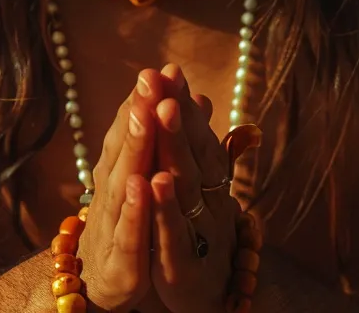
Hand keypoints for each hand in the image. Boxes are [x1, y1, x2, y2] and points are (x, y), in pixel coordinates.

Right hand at [72, 69, 166, 311]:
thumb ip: (163, 141)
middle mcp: (112, 191)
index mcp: (121, 172)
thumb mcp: (147, 182)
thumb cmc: (127, 225)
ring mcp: (113, 226)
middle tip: (149, 77)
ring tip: (143, 114)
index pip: (131, 132)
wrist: (101, 288)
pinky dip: (136, 208)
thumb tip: (193, 95)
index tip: (162, 69)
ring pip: (123, 183)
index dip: (145, 100)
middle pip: (125, 148)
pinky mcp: (121, 261)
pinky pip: (130, 233)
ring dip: (133, 147)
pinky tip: (144, 184)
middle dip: (137, 111)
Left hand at [146, 64, 239, 312]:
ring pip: (184, 184)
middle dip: (177, 111)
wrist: (199, 299)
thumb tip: (200, 97)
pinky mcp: (180, 263)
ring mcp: (195, 232)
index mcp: (207, 184)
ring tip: (162, 111)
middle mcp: (206, 202)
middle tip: (168, 75)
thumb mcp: (195, 192)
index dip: (183, 103)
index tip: (170, 68)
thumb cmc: (194, 237)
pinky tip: (151, 181)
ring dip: (173, 146)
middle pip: (192, 151)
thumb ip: (199, 147)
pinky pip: (171, 231)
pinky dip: (163, 205)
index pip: (195, 137)